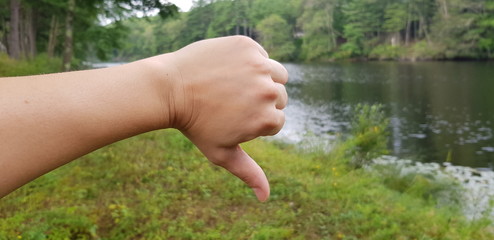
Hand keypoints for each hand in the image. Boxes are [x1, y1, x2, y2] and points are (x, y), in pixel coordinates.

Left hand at [165, 36, 287, 201]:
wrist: (169, 90)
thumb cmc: (195, 125)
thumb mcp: (222, 152)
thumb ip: (249, 173)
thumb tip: (265, 198)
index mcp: (267, 119)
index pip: (276, 120)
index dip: (255, 121)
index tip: (232, 118)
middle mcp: (268, 91)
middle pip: (279, 97)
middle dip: (260, 101)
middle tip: (230, 102)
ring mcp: (258, 65)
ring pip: (277, 74)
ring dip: (263, 79)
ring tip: (236, 85)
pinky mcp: (247, 45)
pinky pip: (260, 54)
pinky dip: (249, 61)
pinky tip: (227, 69)